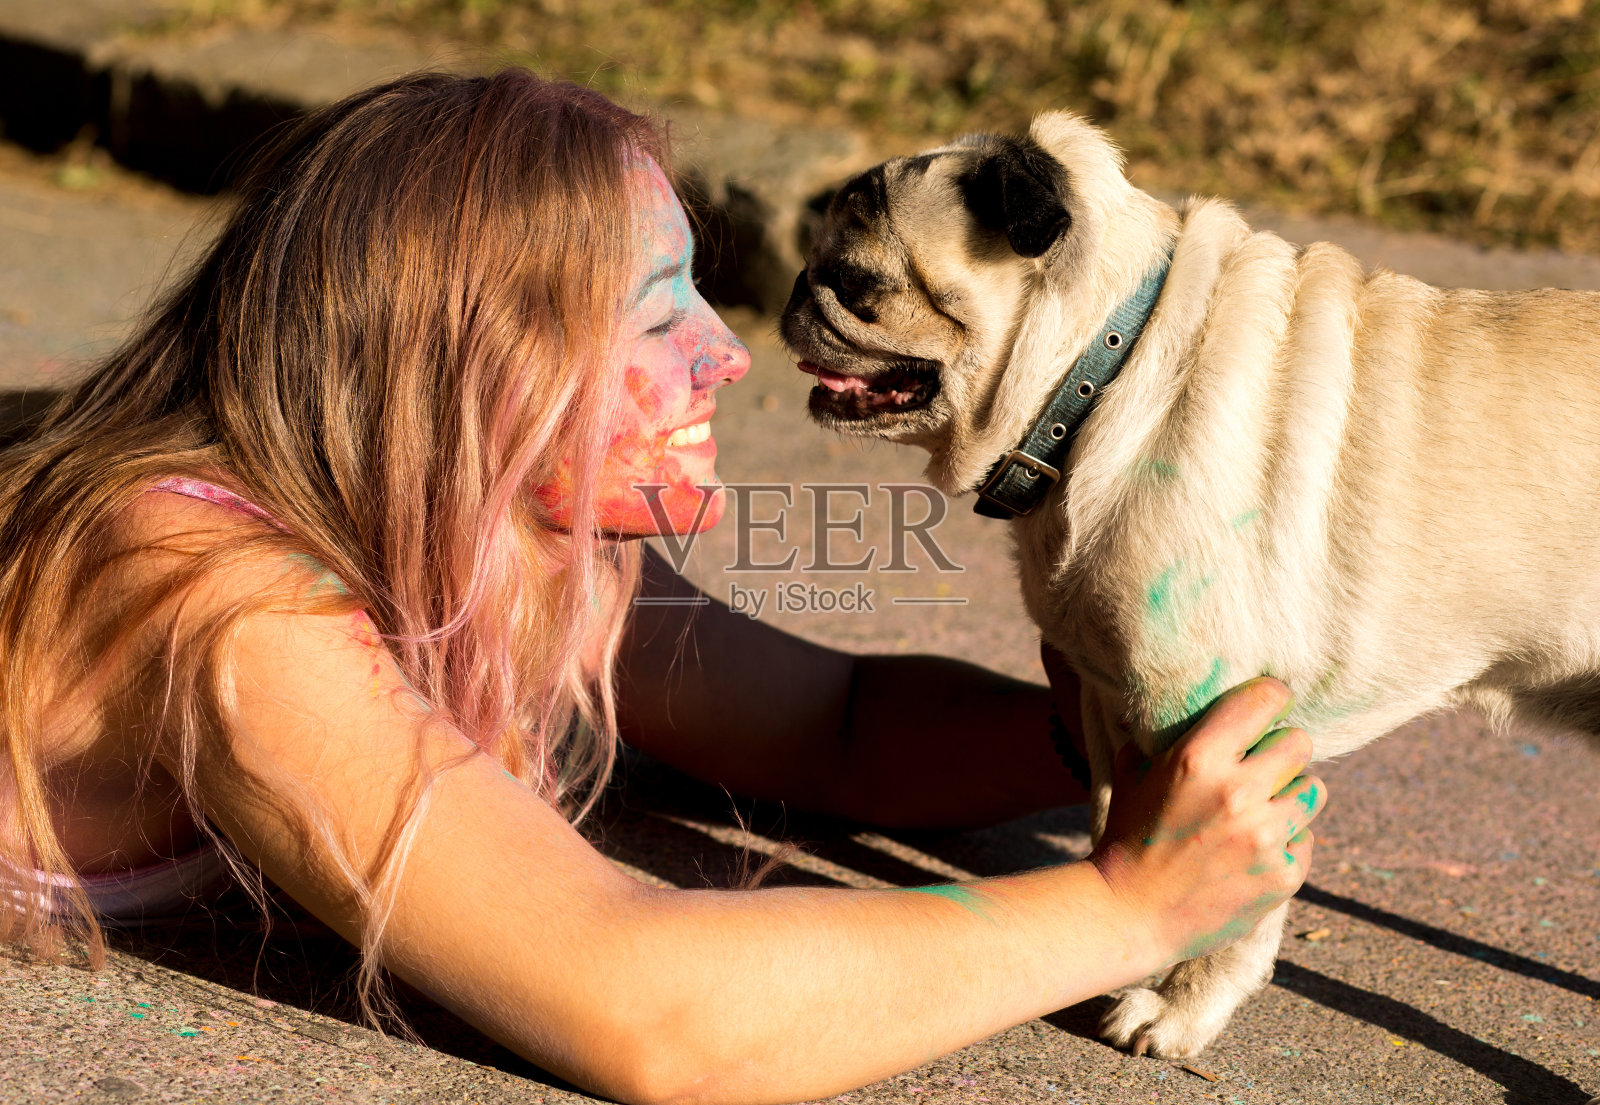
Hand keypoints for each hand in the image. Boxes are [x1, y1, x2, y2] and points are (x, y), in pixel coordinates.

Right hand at [1087, 677, 1324, 963]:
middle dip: (1282, 750)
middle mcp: (1238, 792)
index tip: (1271, 704)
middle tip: (1264, 765)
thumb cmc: (1128, 838)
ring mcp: (1266, 837)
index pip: (1266, 700)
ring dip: (1290, 796)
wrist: (1129, 914)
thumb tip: (1179, 705)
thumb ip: (1162, 737)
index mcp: (1198, 757)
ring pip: (1313, 790)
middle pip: (1299, 743)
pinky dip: (1287, 843)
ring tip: (1263, 810)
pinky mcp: (1283, 876)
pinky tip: (1256, 851)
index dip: (1272, 698)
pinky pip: (1307, 839)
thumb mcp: (1133, 774)